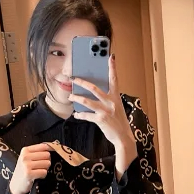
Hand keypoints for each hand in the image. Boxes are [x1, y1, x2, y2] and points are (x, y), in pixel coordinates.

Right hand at [9, 144, 52, 193]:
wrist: (15, 185)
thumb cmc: (24, 171)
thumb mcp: (27, 158)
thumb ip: (38, 152)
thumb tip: (53, 147)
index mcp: (25, 150)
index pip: (44, 146)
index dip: (51, 150)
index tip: (51, 155)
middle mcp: (25, 156)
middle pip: (47, 155)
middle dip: (47, 161)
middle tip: (40, 167)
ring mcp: (26, 165)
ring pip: (47, 163)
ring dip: (45, 169)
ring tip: (37, 172)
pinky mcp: (29, 174)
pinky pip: (44, 172)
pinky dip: (43, 176)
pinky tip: (36, 177)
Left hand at [70, 55, 136, 179]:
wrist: (123, 138)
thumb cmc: (118, 122)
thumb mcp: (116, 108)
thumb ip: (107, 100)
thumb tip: (93, 95)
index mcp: (115, 97)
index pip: (114, 79)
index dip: (112, 67)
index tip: (111, 56)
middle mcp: (111, 102)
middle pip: (94, 88)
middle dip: (82, 82)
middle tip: (73, 78)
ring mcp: (105, 110)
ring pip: (87, 101)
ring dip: (76, 97)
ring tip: (71, 96)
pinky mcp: (100, 119)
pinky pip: (86, 115)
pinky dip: (80, 114)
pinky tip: (76, 114)